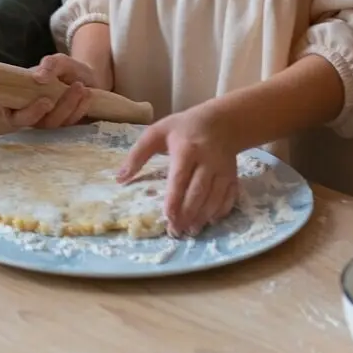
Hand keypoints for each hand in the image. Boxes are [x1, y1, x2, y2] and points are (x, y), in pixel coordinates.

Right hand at [8, 53, 96, 130]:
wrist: (88, 78)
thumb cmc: (67, 70)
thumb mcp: (60, 62)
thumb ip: (50, 65)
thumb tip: (39, 77)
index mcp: (21, 100)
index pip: (14, 116)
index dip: (26, 114)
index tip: (45, 101)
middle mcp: (33, 116)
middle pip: (37, 124)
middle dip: (55, 110)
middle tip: (68, 92)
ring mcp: (50, 123)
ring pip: (55, 124)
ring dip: (68, 106)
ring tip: (80, 86)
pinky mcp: (65, 127)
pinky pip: (70, 124)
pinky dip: (80, 109)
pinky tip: (87, 94)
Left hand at [118, 105, 238, 237]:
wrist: (222, 121)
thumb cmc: (184, 128)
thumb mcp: (157, 132)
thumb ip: (137, 155)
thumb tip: (119, 179)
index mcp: (186, 149)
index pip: (180, 178)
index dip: (174, 199)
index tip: (168, 216)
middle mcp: (207, 161)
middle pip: (198, 192)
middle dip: (187, 214)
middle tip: (176, 232)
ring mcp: (223, 169)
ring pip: (215, 198)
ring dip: (203, 217)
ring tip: (190, 231)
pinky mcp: (232, 176)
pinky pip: (229, 197)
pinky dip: (220, 211)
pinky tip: (209, 221)